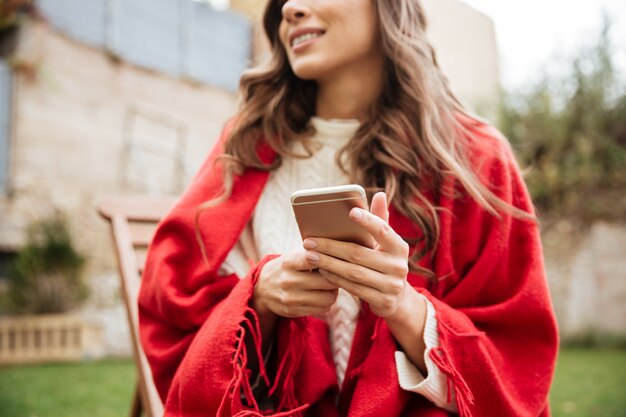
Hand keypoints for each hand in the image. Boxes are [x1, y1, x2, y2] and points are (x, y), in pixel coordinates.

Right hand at [253, 250, 338, 318]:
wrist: (261, 289)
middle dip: (336, 279)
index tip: (335, 260)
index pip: (314, 259)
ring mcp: (290, 298)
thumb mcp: (291, 256)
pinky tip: (322, 296)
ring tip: (331, 287)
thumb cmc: (284, 269)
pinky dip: (326, 303)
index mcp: (289, 262)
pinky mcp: (293, 311)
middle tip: (338, 276)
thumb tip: (338, 253)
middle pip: (326, 281)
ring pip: (327, 298)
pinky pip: (322, 309)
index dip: (330, 260)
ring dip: (334, 293)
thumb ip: (312, 254)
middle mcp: (288, 280)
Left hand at [302, 192, 410, 317]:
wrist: (396, 298)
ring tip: (310, 256)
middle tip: (309, 241)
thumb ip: (380, 220)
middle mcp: (399, 266)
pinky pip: (353, 288)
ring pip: (353, 272)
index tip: (351, 212)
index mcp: (400, 247)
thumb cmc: (384, 262)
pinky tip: (322, 271)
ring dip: (328, 263)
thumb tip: (378, 194)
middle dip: (330, 247)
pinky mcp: (382, 301)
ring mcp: (391, 285)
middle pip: (358, 254)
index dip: (368, 221)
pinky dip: (335, 278)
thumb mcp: (385, 244)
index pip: (383, 231)